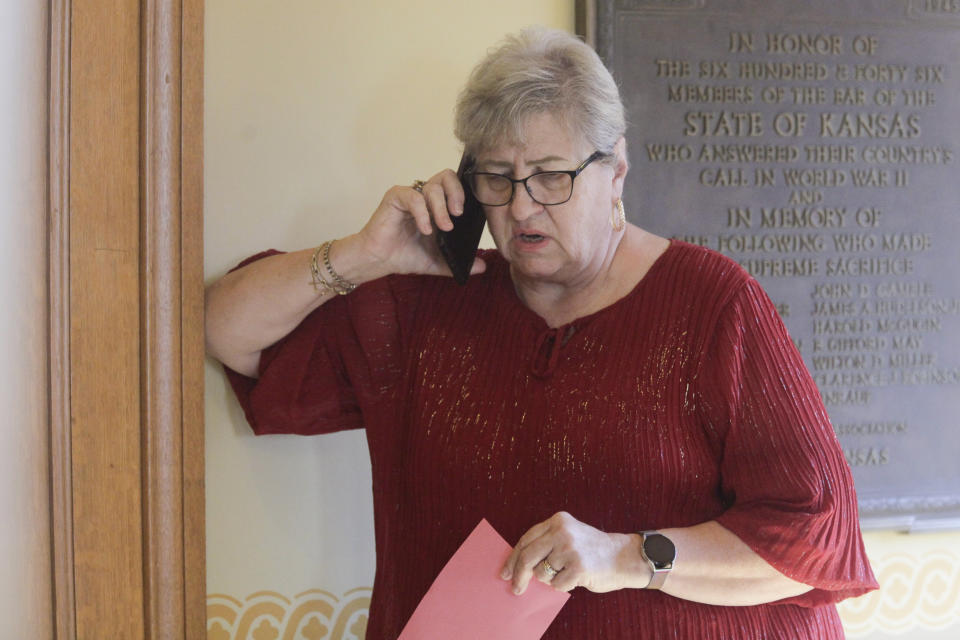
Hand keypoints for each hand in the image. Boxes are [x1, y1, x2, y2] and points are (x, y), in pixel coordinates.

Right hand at [354, 169, 485, 277]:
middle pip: (446, 177)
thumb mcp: (437, 261)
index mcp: (436, 206)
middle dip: (456, 193)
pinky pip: (413, 196)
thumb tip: (482, 267)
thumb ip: (459, 263)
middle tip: (458, 214)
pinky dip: (422, 212)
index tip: (467, 213)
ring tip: (443, 228)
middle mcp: (424, 196)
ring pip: (432, 186)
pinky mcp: (395, 197)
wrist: (378, 261)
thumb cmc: (404, 256)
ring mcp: (410, 195)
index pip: (455, 186)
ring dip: (441, 208)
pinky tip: (425, 229)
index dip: (464, 193)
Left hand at [500, 512, 647, 594]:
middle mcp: (562, 532)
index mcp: (557, 520)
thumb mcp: (569, 536)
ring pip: (542, 573)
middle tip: (516, 588)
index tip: (505, 572)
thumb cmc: (592, 550)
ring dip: (550, 579)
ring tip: (566, 572)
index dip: (513, 558)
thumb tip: (517, 565)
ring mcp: (570, 549)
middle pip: (527, 557)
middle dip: (518, 575)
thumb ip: (546, 544)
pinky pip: (557, 585)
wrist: (624, 556)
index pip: (526, 540)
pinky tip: (577, 578)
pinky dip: (564, 586)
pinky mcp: (578, 567)